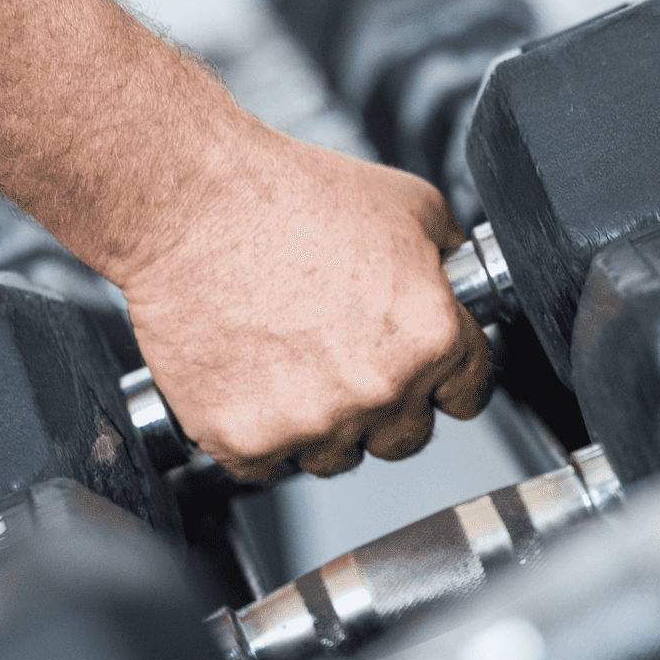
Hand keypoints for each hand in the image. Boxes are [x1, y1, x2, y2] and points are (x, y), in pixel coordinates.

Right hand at [111, 118, 493, 480]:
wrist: (190, 206)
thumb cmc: (285, 196)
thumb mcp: (407, 204)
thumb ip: (446, 259)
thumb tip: (459, 281)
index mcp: (430, 336)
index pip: (469, 391)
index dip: (449, 378)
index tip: (429, 374)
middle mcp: (379, 389)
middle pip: (405, 437)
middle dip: (387, 407)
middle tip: (346, 362)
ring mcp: (313, 422)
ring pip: (336, 455)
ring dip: (323, 425)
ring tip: (290, 364)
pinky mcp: (248, 440)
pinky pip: (270, 464)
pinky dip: (261, 434)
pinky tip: (250, 382)